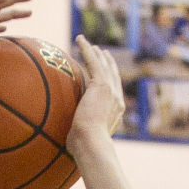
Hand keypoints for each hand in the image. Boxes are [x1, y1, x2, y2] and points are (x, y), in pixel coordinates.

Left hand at [66, 36, 124, 155]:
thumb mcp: (86, 141)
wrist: (91, 144)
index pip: (114, 93)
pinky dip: (87, 49)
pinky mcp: (100, 85)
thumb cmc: (85, 149)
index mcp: (116, 113)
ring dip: (96, 54)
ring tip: (90, 45)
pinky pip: (93, 62)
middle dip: (108, 64)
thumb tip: (71, 142)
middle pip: (113, 76)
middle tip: (103, 54)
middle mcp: (117, 100)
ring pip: (104, 66)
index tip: (106, 75)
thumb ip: (82, 136)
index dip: (110, 82)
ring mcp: (110, 91)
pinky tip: (80, 39)